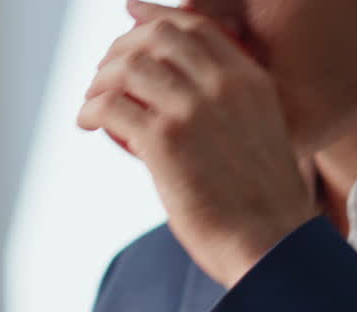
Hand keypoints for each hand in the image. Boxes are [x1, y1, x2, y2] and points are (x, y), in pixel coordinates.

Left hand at [78, 0, 317, 286]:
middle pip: (157, 38)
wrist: (270, 243)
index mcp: (250, 81)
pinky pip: (110, 106)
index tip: (131, 18)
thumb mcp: (263, 138)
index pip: (195, 27)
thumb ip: (236, 114)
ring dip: (100, 79)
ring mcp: (191, 110)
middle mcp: (222, 85)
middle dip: (121, 47)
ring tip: (92, 101)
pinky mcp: (163, 141)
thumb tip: (198, 114)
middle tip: (105, 72)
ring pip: (128, 67)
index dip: (154, 17)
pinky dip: (90, 108)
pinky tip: (86, 122)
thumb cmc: (264, 208)